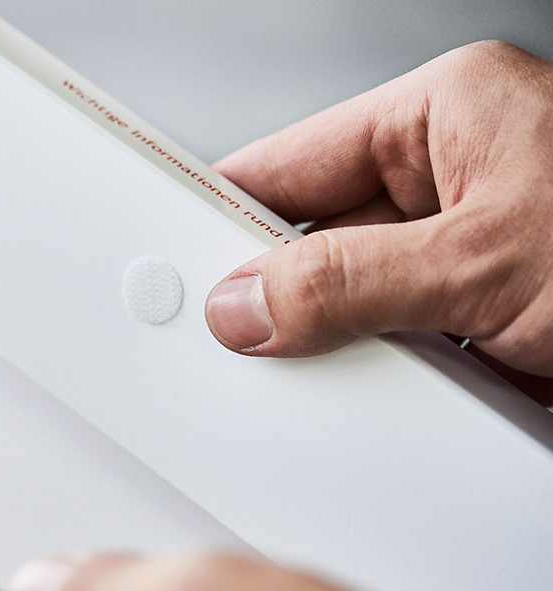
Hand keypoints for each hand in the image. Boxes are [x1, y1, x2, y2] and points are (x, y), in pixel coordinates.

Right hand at [207, 41, 552, 403]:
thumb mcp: (483, 262)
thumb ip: (351, 285)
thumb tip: (250, 304)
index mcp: (452, 112)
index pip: (295, 160)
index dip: (227, 210)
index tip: (174, 256)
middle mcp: (465, 169)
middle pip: (321, 237)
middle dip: (288, 295)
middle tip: (246, 338)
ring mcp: (482, 242)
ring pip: (363, 296)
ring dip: (345, 344)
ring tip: (333, 371)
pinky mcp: (500, 309)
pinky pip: (413, 342)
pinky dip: (394, 377)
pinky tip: (386, 394)